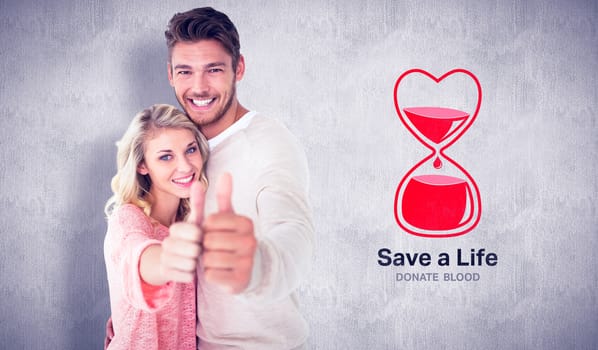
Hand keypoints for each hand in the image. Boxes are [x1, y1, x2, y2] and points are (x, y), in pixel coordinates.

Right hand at [160, 180, 204, 282]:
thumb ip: (198, 202)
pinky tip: (191, 270)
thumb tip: (200, 181)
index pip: (196, 232)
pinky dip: (192, 274)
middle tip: (200, 250)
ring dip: (197, 263)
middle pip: (193, 249)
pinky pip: (187, 276)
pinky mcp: (166, 273)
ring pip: (190, 264)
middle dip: (201, 251)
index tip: (203, 236)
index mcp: (177, 228)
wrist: (176, 261)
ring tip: (196, 259)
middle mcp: (167, 242)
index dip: (203, 236)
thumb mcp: (196, 221)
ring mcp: (165, 258)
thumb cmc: (192, 238)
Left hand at [202, 173, 256, 293]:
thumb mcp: (230, 218)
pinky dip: (211, 274)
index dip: (206, 229)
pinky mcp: (241, 280)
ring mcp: (247, 261)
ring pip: (209, 259)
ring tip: (217, 259)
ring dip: (207, 261)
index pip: (210, 222)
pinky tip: (220, 272)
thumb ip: (225, 196)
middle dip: (206, 246)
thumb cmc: (233, 239)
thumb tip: (225, 173)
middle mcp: (250, 241)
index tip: (215, 233)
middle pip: (209, 241)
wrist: (251, 268)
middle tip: (214, 249)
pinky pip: (211, 275)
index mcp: (246, 223)